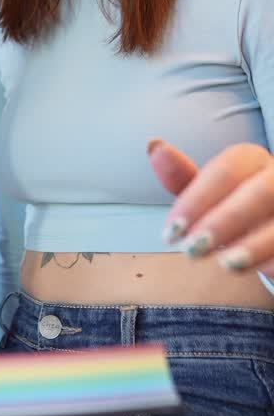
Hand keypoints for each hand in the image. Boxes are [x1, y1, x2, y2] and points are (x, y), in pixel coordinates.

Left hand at [148, 138, 273, 274]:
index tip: (170, 233)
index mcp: (252, 160)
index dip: (196, 201)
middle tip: (192, 250)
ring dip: (254, 244)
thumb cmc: (237, 209)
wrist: (271, 228)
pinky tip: (261, 270)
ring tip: (227, 264)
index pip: (225, 171)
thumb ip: (183, 177)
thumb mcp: (209, 196)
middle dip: (223, 222)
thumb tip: (153, 145)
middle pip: (259, 192)